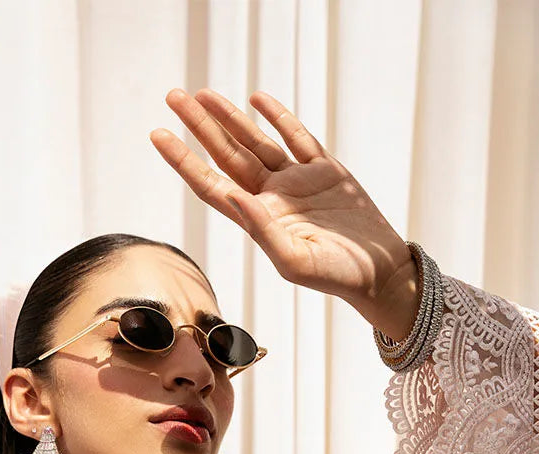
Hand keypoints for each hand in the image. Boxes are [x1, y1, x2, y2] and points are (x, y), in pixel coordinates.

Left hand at [150, 89, 418, 339]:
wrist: (379, 272)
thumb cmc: (336, 275)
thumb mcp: (295, 261)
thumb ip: (262, 231)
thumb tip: (234, 196)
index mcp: (259, 221)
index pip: (211, 185)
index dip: (184, 161)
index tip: (159, 135)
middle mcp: (273, 198)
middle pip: (227, 156)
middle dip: (200, 127)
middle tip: (175, 97)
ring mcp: (298, 182)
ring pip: (256, 142)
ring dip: (230, 118)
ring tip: (204, 94)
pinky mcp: (326, 171)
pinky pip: (296, 138)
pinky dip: (278, 117)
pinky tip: (257, 99)